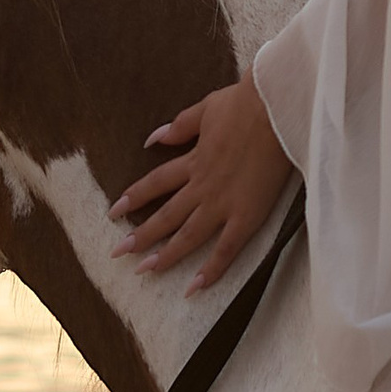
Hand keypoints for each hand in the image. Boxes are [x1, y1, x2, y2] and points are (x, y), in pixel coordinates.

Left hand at [115, 76, 293, 291]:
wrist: (276, 108)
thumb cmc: (247, 103)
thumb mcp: (206, 108)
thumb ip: (179, 126)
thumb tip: (153, 139)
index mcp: (193, 160)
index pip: (155, 183)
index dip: (134, 198)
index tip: (114, 212)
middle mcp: (202, 186)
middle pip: (166, 215)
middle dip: (140, 235)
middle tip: (118, 253)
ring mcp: (224, 203)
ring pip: (188, 235)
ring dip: (165, 255)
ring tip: (145, 271)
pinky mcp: (248, 215)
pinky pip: (227, 248)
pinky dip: (211, 269)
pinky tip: (195, 287)